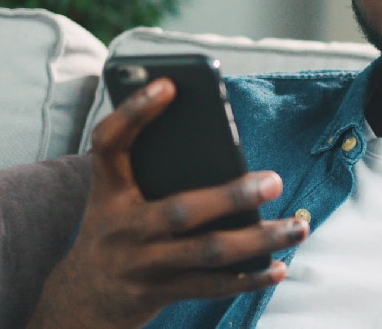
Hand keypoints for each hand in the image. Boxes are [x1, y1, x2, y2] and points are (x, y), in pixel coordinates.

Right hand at [28, 78, 308, 328]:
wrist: (84, 298)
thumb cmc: (119, 228)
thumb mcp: (118, 196)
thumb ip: (153, 169)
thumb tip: (225, 147)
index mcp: (108, 189)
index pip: (110, 143)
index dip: (134, 112)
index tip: (169, 84)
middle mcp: (121, 226)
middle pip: (180, 209)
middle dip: (232, 196)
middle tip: (275, 181)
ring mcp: (140, 263)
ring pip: (207, 251)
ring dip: (259, 239)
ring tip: (298, 226)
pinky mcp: (158, 292)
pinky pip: (211, 285)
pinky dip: (249, 277)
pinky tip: (279, 266)